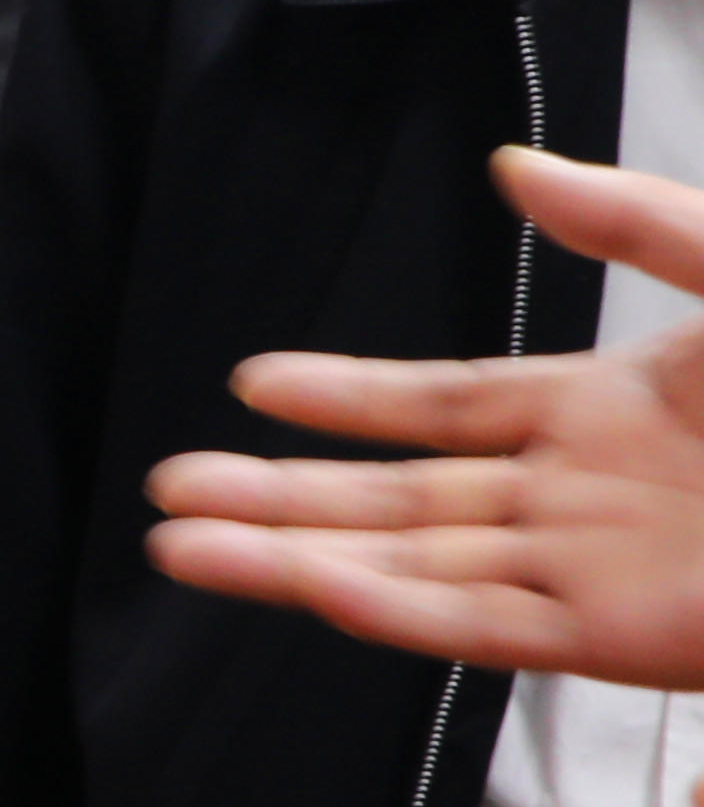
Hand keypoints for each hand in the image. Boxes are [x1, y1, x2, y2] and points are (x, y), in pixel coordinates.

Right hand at [147, 150, 703, 687]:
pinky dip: (392, 610)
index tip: (251, 386)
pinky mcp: (630, 635)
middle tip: (169, 496)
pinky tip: (311, 586)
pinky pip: (486, 629)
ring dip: (296, 558)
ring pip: (415, 568)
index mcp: (618, 412)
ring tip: (179, 546)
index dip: (350, 397)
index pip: (448, 409)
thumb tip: (511, 170)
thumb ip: (637, 220)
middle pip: (403, 502)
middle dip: (282, 498)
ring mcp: (604, 572)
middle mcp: (591, 500)